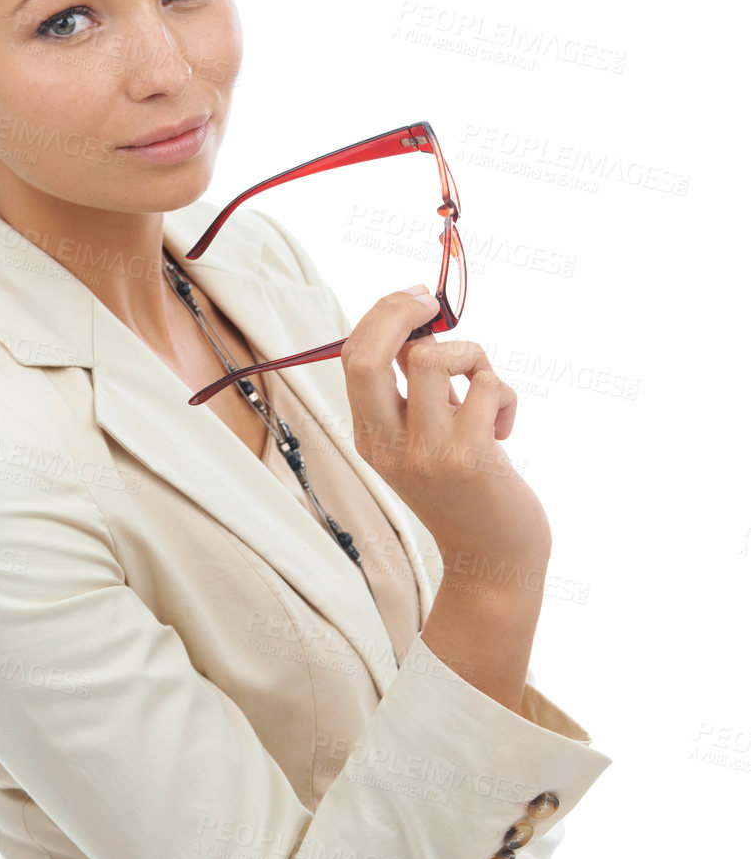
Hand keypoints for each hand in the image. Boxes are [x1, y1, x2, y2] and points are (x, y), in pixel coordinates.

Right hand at [339, 287, 551, 573]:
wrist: (492, 558)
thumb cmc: (465, 492)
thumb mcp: (423, 441)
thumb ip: (416, 394)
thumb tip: (424, 327)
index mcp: (370, 437)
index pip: (352, 357)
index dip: (383, 315)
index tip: (415, 300)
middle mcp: (388, 445)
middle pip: (369, 355)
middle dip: (401, 310)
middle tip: (432, 304)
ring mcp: (426, 453)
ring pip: (433, 360)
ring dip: (470, 355)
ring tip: (483, 387)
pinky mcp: (470, 458)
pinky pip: (487, 387)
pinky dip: (504, 396)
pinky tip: (504, 427)